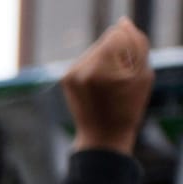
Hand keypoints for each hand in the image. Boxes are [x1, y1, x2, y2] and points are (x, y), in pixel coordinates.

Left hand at [65, 19, 151, 156]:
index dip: (129, 49)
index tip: (127, 72)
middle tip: (119, 82)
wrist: (102, 136)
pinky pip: (87, 60)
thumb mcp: (143, 75)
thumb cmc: (128, 107)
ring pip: (96, 49)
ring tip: (109, 85)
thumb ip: (136, 45)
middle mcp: (81, 68)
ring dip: (106, 60)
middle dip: (117, 54)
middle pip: (106, 40)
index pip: (118, 34)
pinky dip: (96, 67)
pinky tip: (99, 86)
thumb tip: (122, 24)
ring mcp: (71, 73)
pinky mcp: (66, 77)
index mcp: (101, 68)